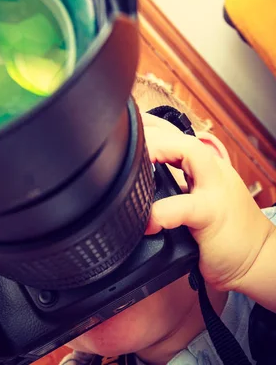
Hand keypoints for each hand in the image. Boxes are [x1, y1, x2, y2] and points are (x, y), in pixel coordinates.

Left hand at [142, 114, 273, 293]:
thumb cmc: (225, 229)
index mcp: (205, 166)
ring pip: (191, 153)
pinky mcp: (212, 216)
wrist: (260, 260)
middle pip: (182, 136)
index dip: (150, 125)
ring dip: (159, 151)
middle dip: (152, 132)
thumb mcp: (199, 199)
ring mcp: (214, 190)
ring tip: (135, 164)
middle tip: (125, 143)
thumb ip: (176, 185)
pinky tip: (149, 221)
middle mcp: (212, 171)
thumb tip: (137, 180)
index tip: (127, 125)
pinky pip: (184, 207)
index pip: (177, 134)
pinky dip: (162, 211)